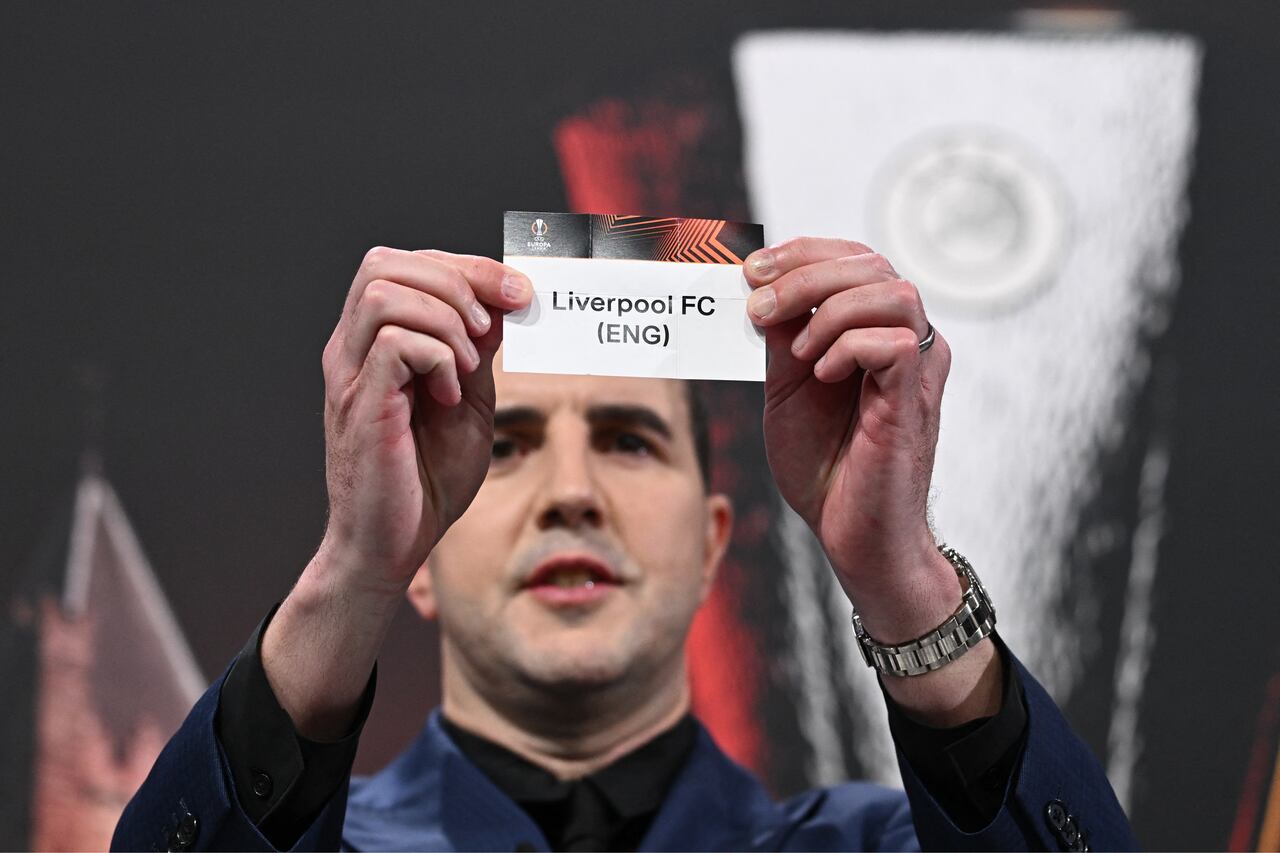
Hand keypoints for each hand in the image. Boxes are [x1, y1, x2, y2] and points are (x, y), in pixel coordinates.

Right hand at [318, 247, 531, 594]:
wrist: (392, 548)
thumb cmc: (426, 481)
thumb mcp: (469, 404)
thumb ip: (478, 353)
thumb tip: (503, 303)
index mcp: (375, 342)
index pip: (406, 265)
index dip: (467, 266)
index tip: (518, 293)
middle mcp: (352, 350)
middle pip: (384, 262)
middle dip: (456, 279)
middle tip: (490, 328)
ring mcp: (350, 375)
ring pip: (383, 292)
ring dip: (444, 319)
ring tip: (467, 366)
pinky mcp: (359, 405)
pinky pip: (394, 344)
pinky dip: (437, 357)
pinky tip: (449, 395)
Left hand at [746, 237, 954, 639]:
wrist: (848, 532)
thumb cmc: (824, 464)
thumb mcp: (787, 387)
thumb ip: (783, 336)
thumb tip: (760, 285)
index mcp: (876, 329)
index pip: (854, 259)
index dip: (803, 252)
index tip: (751, 270)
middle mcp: (906, 339)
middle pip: (871, 263)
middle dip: (804, 274)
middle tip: (757, 304)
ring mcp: (917, 367)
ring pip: (891, 291)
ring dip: (828, 310)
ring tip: (798, 354)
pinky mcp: (916, 397)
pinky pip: (894, 343)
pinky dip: (847, 348)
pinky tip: (821, 375)